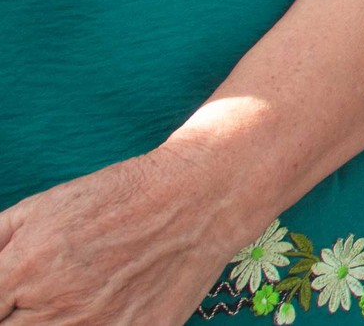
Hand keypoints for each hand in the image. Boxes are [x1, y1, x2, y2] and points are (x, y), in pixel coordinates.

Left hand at [0, 146, 247, 325]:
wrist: (198, 196)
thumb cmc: (117, 196)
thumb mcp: (40, 207)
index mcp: (26, 270)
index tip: (10, 302)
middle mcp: (59, 306)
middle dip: (19, 318)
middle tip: (40, 301)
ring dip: (56, 322)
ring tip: (78, 299)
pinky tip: (106, 308)